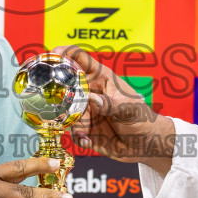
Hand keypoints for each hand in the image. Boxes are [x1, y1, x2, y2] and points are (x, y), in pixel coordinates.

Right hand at [59, 46, 175, 170]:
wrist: (145, 145)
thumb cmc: (142, 119)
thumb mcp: (130, 109)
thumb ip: (111, 104)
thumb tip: (92, 100)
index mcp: (101, 78)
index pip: (80, 59)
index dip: (65, 53)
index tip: (52, 54)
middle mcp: (89, 91)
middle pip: (66, 86)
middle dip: (60, 95)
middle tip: (64, 107)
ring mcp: (85, 109)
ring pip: (66, 111)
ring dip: (74, 123)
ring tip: (85, 133)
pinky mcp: (83, 128)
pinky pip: (72, 130)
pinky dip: (78, 137)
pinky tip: (87, 141)